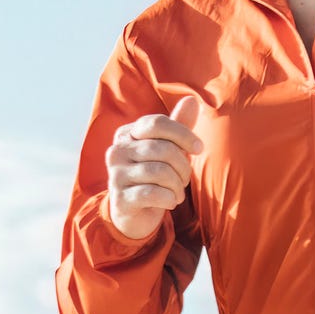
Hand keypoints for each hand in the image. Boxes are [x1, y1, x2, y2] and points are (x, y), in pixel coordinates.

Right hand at [105, 95, 203, 242]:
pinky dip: (169, 198)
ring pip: (159, 172)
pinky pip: (152, 193)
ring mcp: (115, 175)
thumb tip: (192, 99)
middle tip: (185, 178)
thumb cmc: (153, 176)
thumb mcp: (168, 149)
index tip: (199, 148)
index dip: (182, 134)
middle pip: (161, 148)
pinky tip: (170, 202)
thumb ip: (178, 126)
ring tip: (178, 192)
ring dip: (177, 185)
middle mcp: (116, 151)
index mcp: (126, 134)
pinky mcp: (120, 199)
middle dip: (182, 165)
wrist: (134, 214)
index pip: (156, 123)